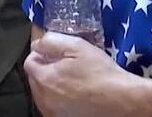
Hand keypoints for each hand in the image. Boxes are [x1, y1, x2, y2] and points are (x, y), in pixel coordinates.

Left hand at [23, 32, 138, 116]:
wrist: (121, 100)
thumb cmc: (101, 73)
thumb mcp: (77, 46)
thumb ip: (51, 41)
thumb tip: (38, 44)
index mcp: (44, 79)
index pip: (29, 62)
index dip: (42, 54)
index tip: (55, 53)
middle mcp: (44, 99)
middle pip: (35, 79)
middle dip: (45, 70)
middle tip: (65, 65)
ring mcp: (52, 113)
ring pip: (42, 94)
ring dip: (51, 85)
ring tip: (72, 80)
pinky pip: (52, 106)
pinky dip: (59, 99)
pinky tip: (75, 94)